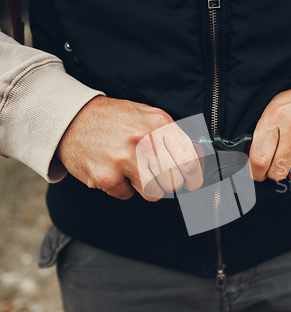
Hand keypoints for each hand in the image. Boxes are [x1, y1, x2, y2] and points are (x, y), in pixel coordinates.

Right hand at [56, 96, 202, 200]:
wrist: (71, 118)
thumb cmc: (114, 119)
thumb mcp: (148, 116)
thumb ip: (173, 136)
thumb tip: (197, 158)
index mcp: (158, 124)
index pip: (189, 161)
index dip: (194, 177)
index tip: (192, 182)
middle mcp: (143, 141)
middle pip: (173, 182)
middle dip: (169, 183)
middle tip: (158, 176)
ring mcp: (124, 160)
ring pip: (153, 193)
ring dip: (146, 187)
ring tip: (133, 170)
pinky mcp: (106, 177)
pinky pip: (126, 195)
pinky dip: (121, 187)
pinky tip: (114, 170)